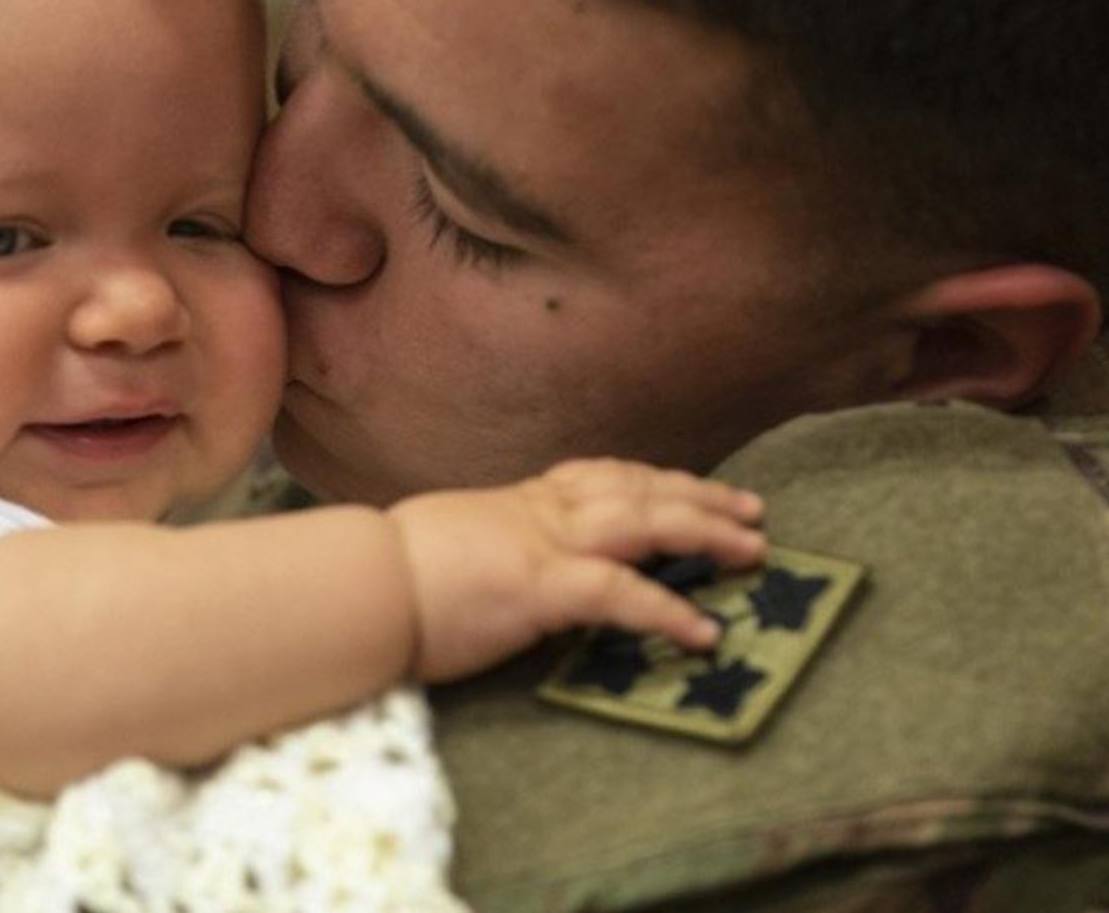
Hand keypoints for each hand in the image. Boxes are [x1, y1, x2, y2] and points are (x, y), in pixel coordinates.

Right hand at [385, 459, 765, 682]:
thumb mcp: (448, 541)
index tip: (691, 487)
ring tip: (753, 552)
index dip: (654, 480)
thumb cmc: (384, 575)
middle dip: (702, 497)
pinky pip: (621, 592)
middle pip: (638, 488)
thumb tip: (496, 562)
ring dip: (706, 532)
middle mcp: (538, 510)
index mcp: (516, 501)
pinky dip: (667, 610)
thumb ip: (487, 543)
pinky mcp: (541, 587)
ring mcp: (542, 543)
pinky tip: (703, 631)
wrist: (355, 584)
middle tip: (753, 512)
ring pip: (646, 520)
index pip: (599, 477)